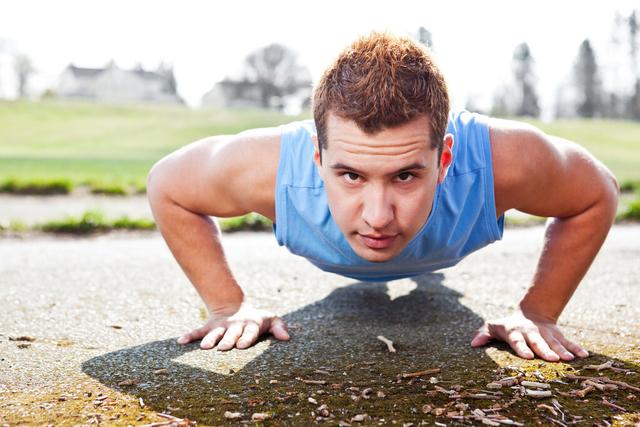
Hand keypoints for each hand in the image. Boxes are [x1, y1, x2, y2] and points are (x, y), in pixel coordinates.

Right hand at [177, 301, 289, 350]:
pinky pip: (198, 331)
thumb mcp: (270, 319)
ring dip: (209, 340)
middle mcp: (234, 327)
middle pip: (231, 334)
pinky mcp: (209, 327)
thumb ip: (279, 327)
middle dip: (227, 341)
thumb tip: (287, 338)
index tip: (241, 345)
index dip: (245, 338)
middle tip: (223, 348)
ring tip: (204, 347)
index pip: (249, 333)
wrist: (236, 307)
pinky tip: (180, 341)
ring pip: (214, 333)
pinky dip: (189, 335)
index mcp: (250, 325)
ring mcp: (221, 327)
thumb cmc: (256, 320)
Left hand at [470, 311, 588, 361]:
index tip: (527, 357)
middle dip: (545, 350)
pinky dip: (576, 348)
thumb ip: (484, 334)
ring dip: (562, 350)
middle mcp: (532, 333)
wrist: (531, 313)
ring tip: (569, 359)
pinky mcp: (557, 335)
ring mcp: (546, 334)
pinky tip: (584, 356)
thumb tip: (474, 343)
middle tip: (552, 359)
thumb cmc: (508, 326)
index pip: (518, 341)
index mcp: (516, 332)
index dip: (522, 348)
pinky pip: (568, 342)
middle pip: (539, 342)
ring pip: (555, 342)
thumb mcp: (494, 327)